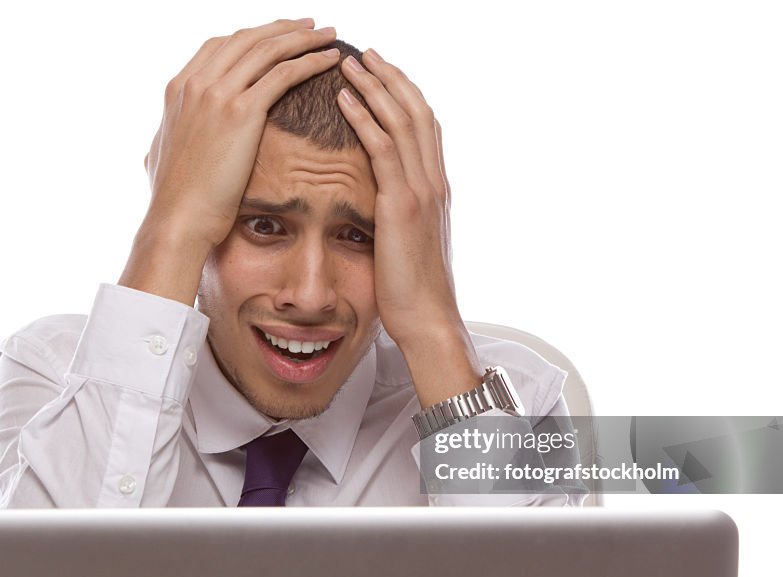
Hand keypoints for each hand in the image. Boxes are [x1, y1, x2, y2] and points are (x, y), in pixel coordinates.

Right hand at [120, 18, 340, 302]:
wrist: (178, 219)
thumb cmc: (173, 201)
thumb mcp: (159, 157)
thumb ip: (167, 139)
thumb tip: (159, 146)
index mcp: (178, 89)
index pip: (221, 46)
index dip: (254, 36)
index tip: (277, 36)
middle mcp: (196, 83)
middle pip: (247, 39)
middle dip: (282, 28)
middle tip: (310, 26)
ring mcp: (218, 94)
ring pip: (269, 49)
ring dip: (303, 38)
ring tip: (329, 36)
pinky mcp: (242, 112)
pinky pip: (284, 73)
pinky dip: (310, 61)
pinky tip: (330, 59)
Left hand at [337, 50, 482, 406]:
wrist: (428, 318)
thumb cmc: (412, 290)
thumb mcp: (408, 244)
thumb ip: (401, 216)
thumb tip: (383, 204)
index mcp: (436, 189)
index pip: (423, 127)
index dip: (404, 94)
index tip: (382, 72)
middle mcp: (434, 181)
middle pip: (416, 112)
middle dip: (390, 77)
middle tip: (365, 52)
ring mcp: (421, 191)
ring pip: (402, 121)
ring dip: (376, 85)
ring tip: (350, 61)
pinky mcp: (402, 205)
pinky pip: (383, 149)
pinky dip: (366, 118)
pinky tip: (346, 98)